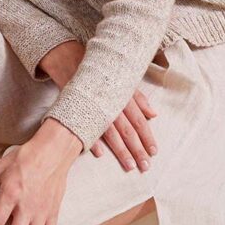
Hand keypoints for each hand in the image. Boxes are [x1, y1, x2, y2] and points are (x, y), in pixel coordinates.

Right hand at [39, 40, 158, 165]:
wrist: (70, 57)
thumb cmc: (100, 72)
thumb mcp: (122, 80)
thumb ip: (138, 98)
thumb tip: (154, 114)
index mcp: (123, 94)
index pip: (139, 119)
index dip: (147, 136)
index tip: (154, 152)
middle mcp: (112, 101)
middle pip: (128, 129)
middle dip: (137, 149)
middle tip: (145, 166)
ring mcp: (95, 105)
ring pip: (111, 132)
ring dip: (121, 150)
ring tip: (129, 166)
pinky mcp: (78, 106)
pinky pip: (87, 126)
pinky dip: (93, 140)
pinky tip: (100, 154)